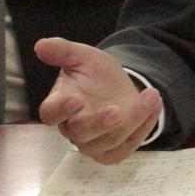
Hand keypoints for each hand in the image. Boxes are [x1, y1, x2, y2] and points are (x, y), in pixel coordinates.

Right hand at [35, 37, 162, 164]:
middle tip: (118, 111)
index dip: (62, 109)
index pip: (51, 113)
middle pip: (81, 133)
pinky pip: (125, 148)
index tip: (77, 99)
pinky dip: (143, 129)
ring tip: (150, 96)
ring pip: (108, 142)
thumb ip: (63, 51)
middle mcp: (72, 128)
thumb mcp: (83, 56)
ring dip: (132, 121)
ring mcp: (92, 142)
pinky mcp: (112, 150)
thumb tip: (40, 44)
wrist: (117, 86)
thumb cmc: (94, 73)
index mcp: (59, 104)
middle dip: (100, 123)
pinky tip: (154, 106)